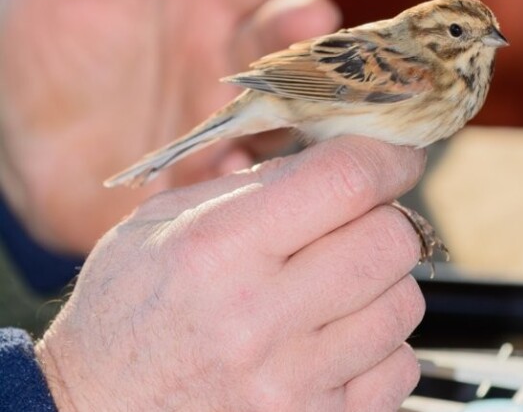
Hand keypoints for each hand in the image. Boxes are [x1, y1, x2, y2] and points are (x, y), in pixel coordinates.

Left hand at [0, 0, 372, 251]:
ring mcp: (229, 118)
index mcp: (203, 6)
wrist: (27, 151)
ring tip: (311, 104)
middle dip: (316, 35)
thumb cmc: (35, 59)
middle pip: (292, 41)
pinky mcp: (218, 168)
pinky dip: (254, 165)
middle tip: (319, 31)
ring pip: (290, 106)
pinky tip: (240, 161)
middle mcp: (229, 59)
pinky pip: (249, 167)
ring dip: (308, 104)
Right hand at [36, 137, 425, 411]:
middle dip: (387, 218)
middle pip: (391, 240)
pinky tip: (336, 338)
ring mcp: (292, 383)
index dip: (387, 156)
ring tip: (335, 286)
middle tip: (356, 223)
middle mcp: (260, 320)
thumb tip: (334, 158)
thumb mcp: (163, 224)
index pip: (344, 181)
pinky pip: (400, 367)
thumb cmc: (128, 311)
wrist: (99, 411)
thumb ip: (252, 186)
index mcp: (219, 251)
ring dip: (383, 282)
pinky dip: (381, 343)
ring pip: (404, 303)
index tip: (396, 155)